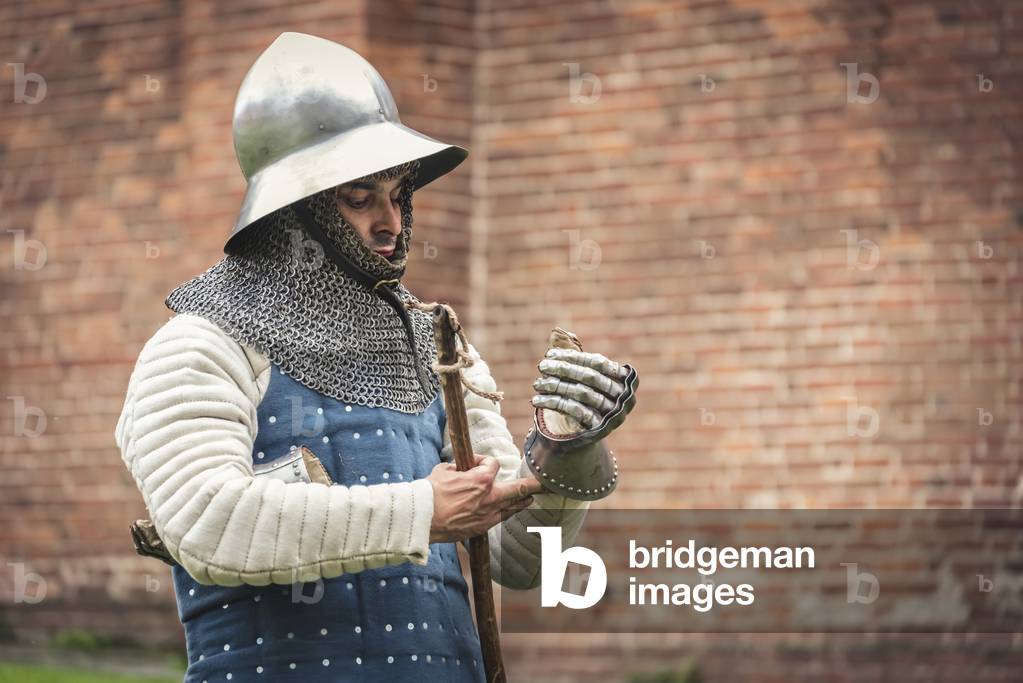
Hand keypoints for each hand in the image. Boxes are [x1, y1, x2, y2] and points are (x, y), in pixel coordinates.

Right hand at [426, 454, 543, 543]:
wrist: (422, 519)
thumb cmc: (430, 493)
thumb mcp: (444, 471)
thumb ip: (458, 468)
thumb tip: (461, 469)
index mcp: (481, 479)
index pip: (493, 464)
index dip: (483, 461)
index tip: (475, 463)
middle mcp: (490, 497)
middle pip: (519, 488)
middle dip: (532, 485)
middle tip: (543, 483)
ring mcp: (488, 514)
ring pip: (513, 506)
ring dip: (522, 500)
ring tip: (530, 498)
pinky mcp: (482, 527)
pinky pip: (500, 518)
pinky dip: (506, 512)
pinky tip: (509, 511)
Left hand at [531, 348, 637, 431]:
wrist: (588, 429)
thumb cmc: (587, 394)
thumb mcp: (583, 375)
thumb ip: (573, 356)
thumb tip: (557, 332)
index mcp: (625, 378)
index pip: (597, 362)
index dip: (573, 357)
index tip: (550, 354)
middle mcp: (624, 396)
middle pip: (590, 377)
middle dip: (564, 369)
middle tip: (542, 365)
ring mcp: (614, 414)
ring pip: (581, 393)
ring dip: (556, 386)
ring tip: (537, 383)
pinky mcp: (599, 429)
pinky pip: (574, 411)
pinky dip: (554, 403)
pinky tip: (537, 400)